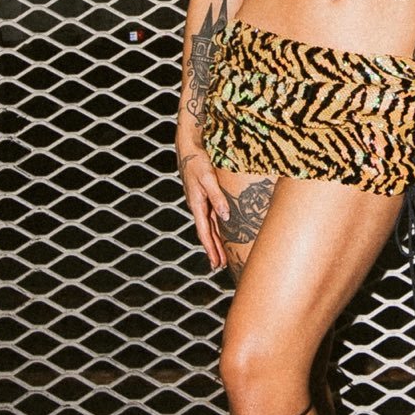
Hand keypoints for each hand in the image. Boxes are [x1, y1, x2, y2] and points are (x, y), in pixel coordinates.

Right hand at [178, 146, 229, 271]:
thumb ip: (217, 197)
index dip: (211, 248)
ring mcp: (200, 202)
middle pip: (206, 233)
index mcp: (197, 205)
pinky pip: (210, 216)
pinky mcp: (204, 196)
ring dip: (214, 241)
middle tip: (219, 266)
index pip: (204, 232)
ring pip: (209, 226)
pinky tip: (220, 232)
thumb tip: (225, 216)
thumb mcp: (208, 178)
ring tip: (220, 255)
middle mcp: (198, 206)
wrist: (189, 148)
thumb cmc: (198, 161)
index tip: (216, 262)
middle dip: (213, 250)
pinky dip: (215, 228)